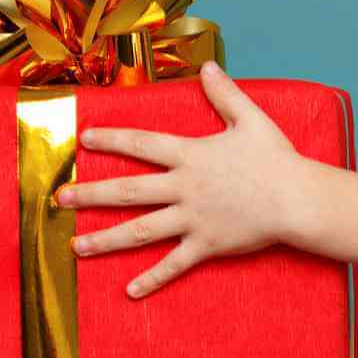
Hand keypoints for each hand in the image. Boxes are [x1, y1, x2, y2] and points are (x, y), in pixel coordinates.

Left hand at [58, 61, 308, 297]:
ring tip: (77, 247)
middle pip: (128, 192)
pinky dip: (152, 278)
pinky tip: (130, 290)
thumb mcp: (251, 119)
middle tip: (60, 200)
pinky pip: (174, 265)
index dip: (111, 140)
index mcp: (191, 155)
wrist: (297, 199)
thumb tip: (207, 67)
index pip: (141, 145)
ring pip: (141, 231)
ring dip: (106, 239)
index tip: (83, 139)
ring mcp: (193, 219)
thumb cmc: (277, 159)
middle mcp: (184, 188)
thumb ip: (225, 94)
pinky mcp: (207, 244)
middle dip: (91, 194)